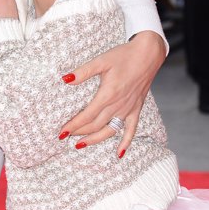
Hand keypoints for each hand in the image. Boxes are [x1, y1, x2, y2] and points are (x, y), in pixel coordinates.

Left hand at [60, 30, 165, 153]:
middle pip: (96, 125)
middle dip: (80, 133)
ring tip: (81, 145)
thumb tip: (65, 79)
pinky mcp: (136, 109)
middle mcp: (118, 105)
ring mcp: (128, 109)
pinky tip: (119, 154)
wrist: (147, 55)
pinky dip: (125, 143)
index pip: (87, 115)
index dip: (73, 125)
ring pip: (110, 131)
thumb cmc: (123, 56)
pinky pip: (131, 130)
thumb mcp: (101, 61)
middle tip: (66, 137)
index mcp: (108, 94)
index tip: (61, 132)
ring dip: (95, 139)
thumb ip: (83, 72)